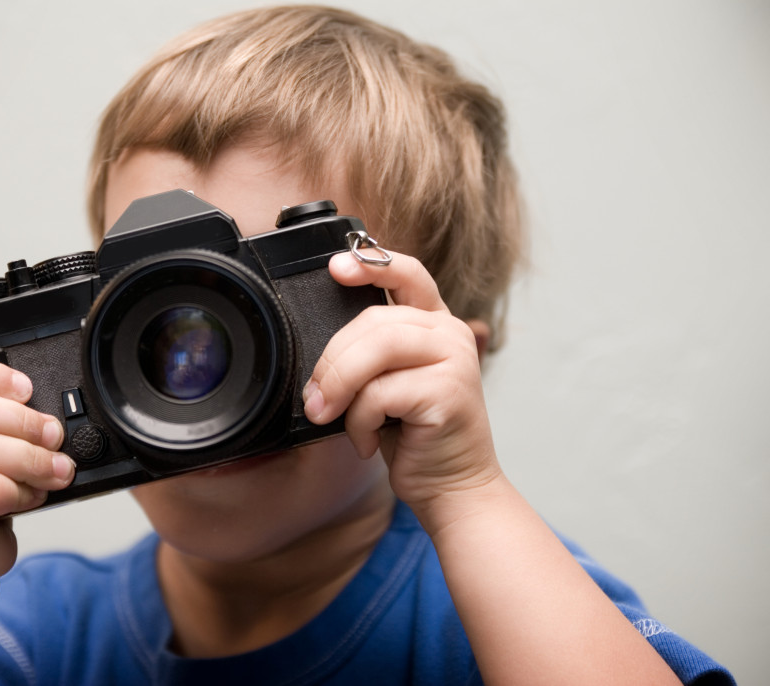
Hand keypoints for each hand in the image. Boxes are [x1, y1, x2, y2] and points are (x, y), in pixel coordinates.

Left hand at [303, 251, 501, 518]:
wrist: (452, 489)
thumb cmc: (415, 439)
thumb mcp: (386, 385)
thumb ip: (368, 355)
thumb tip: (317, 351)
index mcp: (434, 325)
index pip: (407, 274)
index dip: (371, 264)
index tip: (335, 268)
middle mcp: (449, 333)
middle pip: (373, 321)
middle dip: (331, 361)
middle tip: (314, 400)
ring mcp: (455, 359)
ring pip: (375, 350)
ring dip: (339, 386)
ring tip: (329, 416)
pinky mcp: (448, 391)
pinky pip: (379, 393)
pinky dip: (360, 422)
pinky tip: (368, 442)